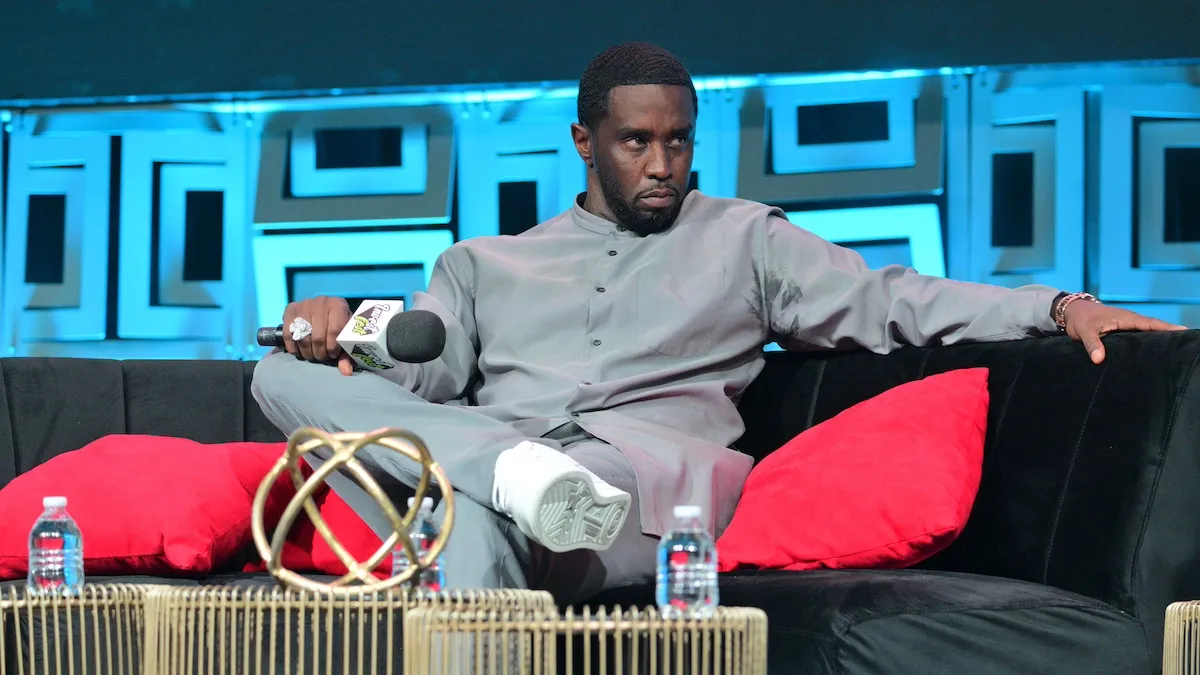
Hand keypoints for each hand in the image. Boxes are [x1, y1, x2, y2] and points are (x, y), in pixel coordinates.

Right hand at [281, 295, 354, 375]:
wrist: (324, 310)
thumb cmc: (339, 324)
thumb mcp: (346, 336)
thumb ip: (347, 354)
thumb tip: (346, 372)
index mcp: (338, 305)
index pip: (335, 331)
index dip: (333, 347)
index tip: (333, 355)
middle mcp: (321, 302)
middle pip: (318, 336)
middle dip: (320, 352)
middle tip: (322, 357)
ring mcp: (304, 304)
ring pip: (303, 336)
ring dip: (307, 352)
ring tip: (312, 355)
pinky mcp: (291, 310)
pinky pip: (288, 334)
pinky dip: (293, 347)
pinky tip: (299, 352)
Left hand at [1063, 300, 1187, 363]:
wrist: (1072, 312)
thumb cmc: (1080, 319)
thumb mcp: (1084, 331)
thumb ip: (1091, 344)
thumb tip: (1098, 359)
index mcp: (1126, 318)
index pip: (1151, 323)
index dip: (1167, 328)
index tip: (1184, 332)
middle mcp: (1130, 321)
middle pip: (1155, 328)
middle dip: (1171, 335)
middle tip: (1187, 344)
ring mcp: (1128, 326)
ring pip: (1149, 333)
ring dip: (1162, 339)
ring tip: (1178, 350)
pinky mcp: (1124, 332)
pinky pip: (1141, 336)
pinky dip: (1150, 341)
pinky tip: (1157, 352)